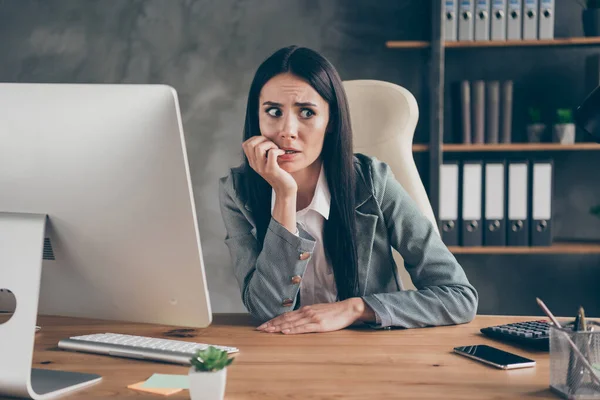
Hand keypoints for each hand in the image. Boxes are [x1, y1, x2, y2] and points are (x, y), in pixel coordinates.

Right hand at [242, 136, 296, 194]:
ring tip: (277, 149)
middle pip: (250, 144)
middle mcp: (255, 165)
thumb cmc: (279, 174)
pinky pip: (272, 153)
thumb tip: (265, 139)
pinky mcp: (272, 170)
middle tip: (272, 144)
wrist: (285, 190)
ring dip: (270, 144)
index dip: (255, 138)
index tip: (266, 142)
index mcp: (253, 162)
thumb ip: (263, 153)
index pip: (245, 144)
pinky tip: (282, 153)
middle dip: (262, 139)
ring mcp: (262, 168)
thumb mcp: (267, 162)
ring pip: (259, 147)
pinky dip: (278, 150)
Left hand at [256, 298, 374, 334]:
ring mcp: (312, 318)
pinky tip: (285, 332)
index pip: (285, 315)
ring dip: (279, 327)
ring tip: (268, 331)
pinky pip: (303, 328)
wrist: (348, 309)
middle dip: (272, 324)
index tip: (263, 325)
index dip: (273, 320)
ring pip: (292, 323)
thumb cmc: (333, 312)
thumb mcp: (318, 311)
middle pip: (285, 319)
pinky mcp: (319, 325)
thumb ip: (307, 315)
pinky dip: (293, 330)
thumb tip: (296, 320)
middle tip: (260, 329)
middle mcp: (306, 312)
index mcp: (305, 310)